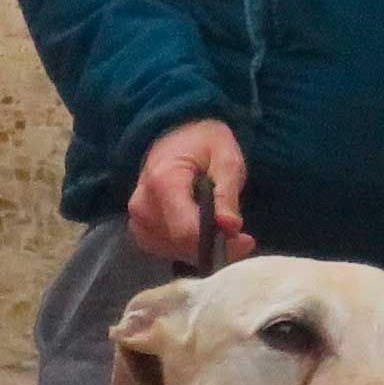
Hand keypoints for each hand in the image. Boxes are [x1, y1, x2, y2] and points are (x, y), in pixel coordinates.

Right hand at [126, 117, 250, 269]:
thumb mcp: (226, 159)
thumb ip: (227, 194)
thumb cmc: (203, 143)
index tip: (245, 238)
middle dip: (215, 246)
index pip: (186, 231)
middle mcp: (143, 205)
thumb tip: (230, 227)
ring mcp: (137, 219)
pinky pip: (166, 250)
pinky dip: (188, 247)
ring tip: (222, 227)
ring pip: (175, 252)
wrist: (175, 132)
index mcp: (163, 182)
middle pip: (182, 245)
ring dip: (203, 248)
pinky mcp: (140, 229)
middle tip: (239, 233)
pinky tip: (202, 231)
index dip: (219, 242)